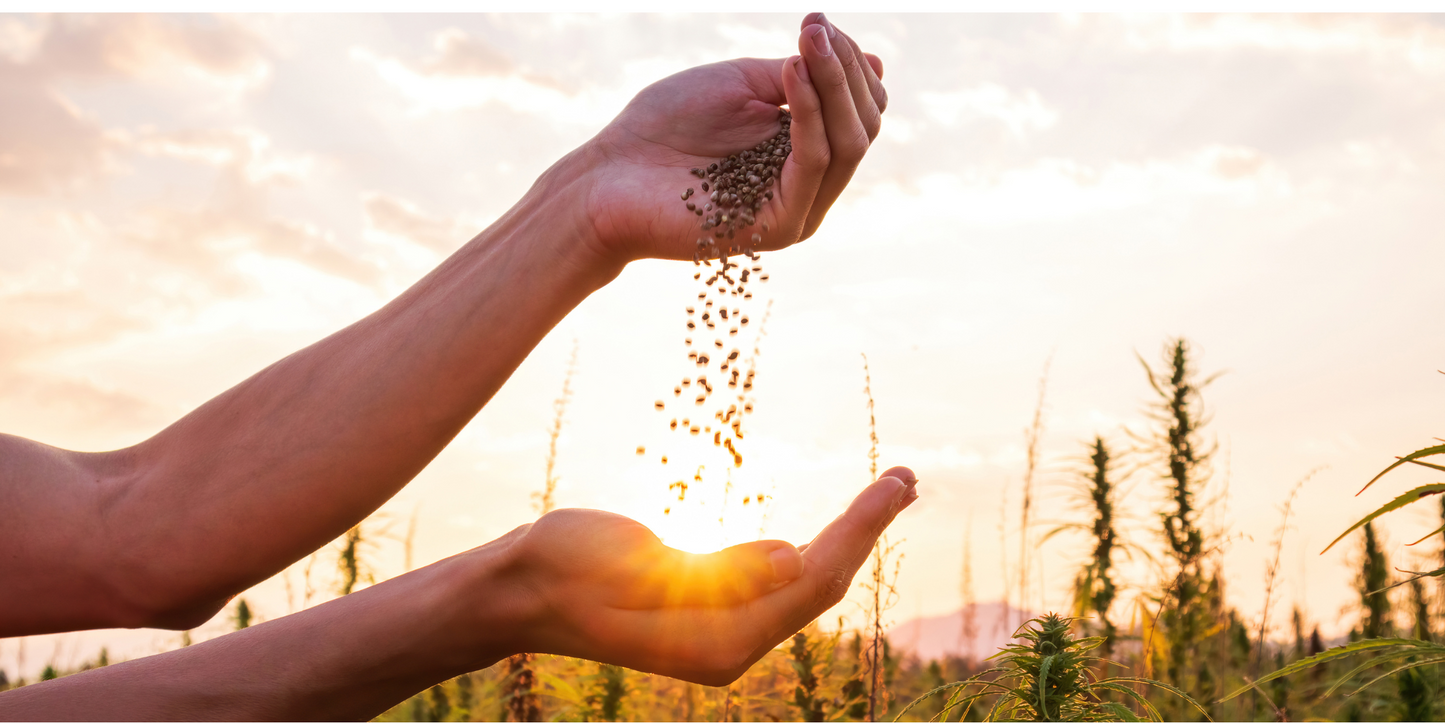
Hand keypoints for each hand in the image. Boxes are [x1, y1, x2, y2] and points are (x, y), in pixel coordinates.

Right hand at [506, 467, 917, 685]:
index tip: (894, 485)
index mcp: (715, 642)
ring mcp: (724, 631)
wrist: (519, 590)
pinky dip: (815, 545)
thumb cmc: (562, 569)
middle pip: (820, 584)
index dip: (859, 532)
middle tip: (908, 477)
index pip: (810, 582)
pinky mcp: (713, 610)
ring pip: (805, 582)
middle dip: (866, 530)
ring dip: (849, 535)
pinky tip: (839, 524)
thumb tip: (792, 560)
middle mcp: (730, 645)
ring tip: (891, 491)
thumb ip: (716, 571)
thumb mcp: (632, 564)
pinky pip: (779, 579)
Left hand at [579, 13, 887, 263]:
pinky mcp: (777, 226)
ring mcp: (797, 210)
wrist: (608, 176)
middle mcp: (810, 186)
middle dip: (845, 69)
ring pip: (848, 144)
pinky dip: (809, 114)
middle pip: (864, 126)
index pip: (860, 109)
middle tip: (814, 27)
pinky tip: (791, 74)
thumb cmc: (664, 128)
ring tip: (807, 43)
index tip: (817, 22)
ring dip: (833, 84)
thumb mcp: (742, 84)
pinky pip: (812, 164)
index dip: (849, 62)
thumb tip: (874, 61)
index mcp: (805, 154)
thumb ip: (801, 76)